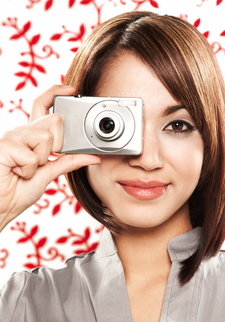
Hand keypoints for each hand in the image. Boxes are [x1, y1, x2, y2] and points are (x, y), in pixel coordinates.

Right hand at [0, 85, 100, 230]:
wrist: (1, 206)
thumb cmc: (19, 190)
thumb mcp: (49, 173)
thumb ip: (68, 161)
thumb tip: (93, 156)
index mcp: (31, 135)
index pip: (43, 105)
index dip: (56, 93)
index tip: (72, 89)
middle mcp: (22, 132)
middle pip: (54, 119)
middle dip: (56, 145)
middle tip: (41, 162)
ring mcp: (13, 137)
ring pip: (46, 136)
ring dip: (41, 160)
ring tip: (26, 169)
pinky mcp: (6, 146)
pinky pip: (33, 155)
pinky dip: (29, 170)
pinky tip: (17, 173)